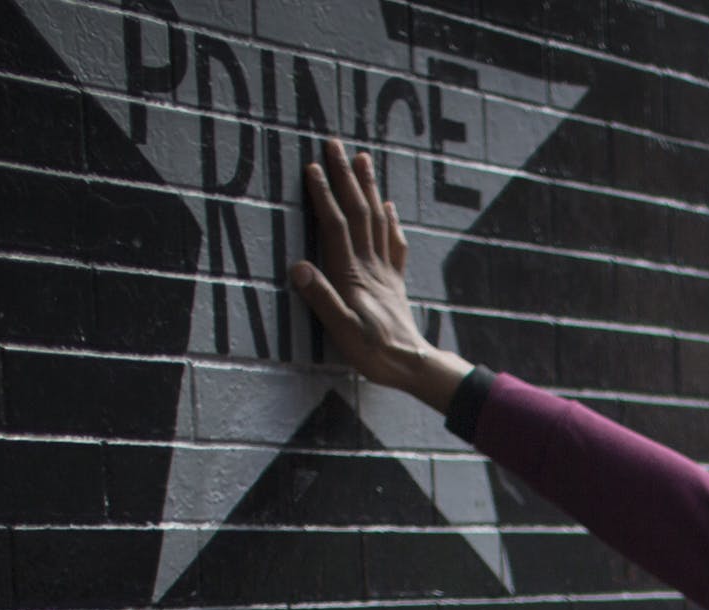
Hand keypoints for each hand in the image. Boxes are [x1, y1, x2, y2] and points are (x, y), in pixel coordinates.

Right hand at [290, 138, 471, 412]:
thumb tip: (298, 266)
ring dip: (368, 188)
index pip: (336, 226)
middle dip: (346, 177)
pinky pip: (394, 243)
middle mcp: (371, 266)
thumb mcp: (340, 330)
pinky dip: (390, 221)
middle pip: (358, 212)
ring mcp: (385, 272)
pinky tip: (388, 206)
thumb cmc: (372, 351)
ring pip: (377, 220)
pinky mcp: (395, 282)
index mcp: (353, 275)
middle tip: (336, 145)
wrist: (410, 364)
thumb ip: (321, 298)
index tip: (313, 167)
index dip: (325, 196)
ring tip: (363, 159)